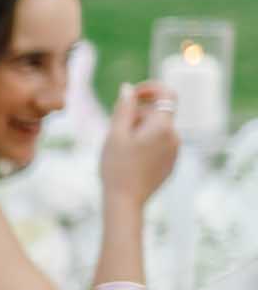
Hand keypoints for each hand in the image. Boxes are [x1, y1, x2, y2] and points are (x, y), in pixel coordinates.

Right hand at [99, 81, 179, 207]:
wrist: (125, 201)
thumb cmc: (117, 167)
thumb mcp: (115, 135)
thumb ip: (124, 109)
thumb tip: (128, 89)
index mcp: (162, 127)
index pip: (166, 94)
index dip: (150, 88)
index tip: (132, 94)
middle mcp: (174, 136)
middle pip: (157, 113)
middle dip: (137, 114)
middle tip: (115, 130)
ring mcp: (175, 151)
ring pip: (157, 129)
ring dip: (139, 130)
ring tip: (120, 148)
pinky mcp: (171, 163)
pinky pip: (159, 144)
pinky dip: (145, 143)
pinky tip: (129, 159)